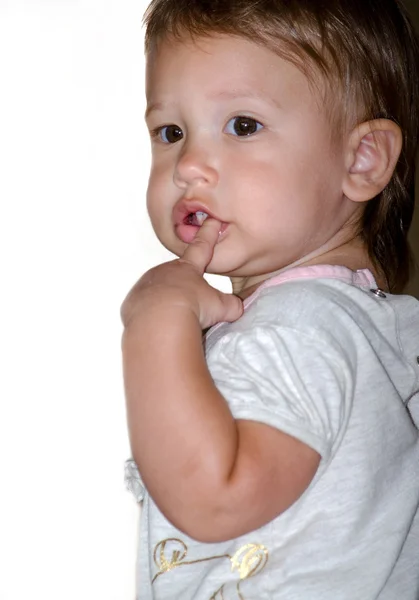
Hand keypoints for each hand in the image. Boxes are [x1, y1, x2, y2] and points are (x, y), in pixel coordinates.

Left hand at [121, 218, 242, 329]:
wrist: (158, 322)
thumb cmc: (192, 308)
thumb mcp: (220, 307)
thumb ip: (230, 305)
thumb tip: (237, 308)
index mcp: (187, 268)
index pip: (201, 248)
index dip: (208, 235)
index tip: (212, 221)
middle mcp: (163, 271)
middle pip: (176, 274)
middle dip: (183, 285)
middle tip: (191, 304)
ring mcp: (145, 285)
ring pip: (157, 291)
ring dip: (165, 301)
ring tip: (174, 319)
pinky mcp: (132, 302)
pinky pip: (143, 308)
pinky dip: (150, 314)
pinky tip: (158, 325)